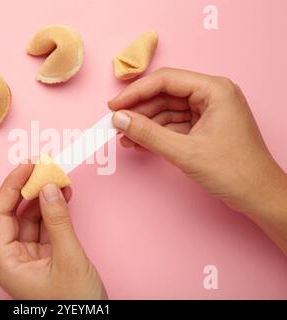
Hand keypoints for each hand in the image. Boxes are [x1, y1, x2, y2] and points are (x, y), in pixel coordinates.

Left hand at [0, 163, 107, 298]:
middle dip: (28, 189)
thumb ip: (58, 221)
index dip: (10, 187)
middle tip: (42, 167)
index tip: (26, 167)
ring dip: (44, 198)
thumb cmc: (75, 305)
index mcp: (6, 262)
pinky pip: (46, 227)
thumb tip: (48, 188)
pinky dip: (54, 211)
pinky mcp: (46, 256)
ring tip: (58, 178)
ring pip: (31, 218)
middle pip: (14, 214)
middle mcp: (13, 258)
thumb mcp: (68, 258)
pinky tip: (63, 196)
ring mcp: (29, 257)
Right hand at [109, 67, 286, 253]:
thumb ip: (148, 133)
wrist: (258, 197)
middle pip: (165, 94)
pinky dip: (157, 134)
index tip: (114, 107)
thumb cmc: (234, 171)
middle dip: (139, 110)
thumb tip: (120, 119)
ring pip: (167, 110)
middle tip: (116, 123)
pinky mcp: (205, 127)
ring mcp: (209, 112)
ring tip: (125, 138)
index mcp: (214, 90)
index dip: (135, 92)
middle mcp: (212, 95)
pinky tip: (140, 143)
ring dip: (145, 124)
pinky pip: (174, 124)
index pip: (166, 80)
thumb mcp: (185, 151)